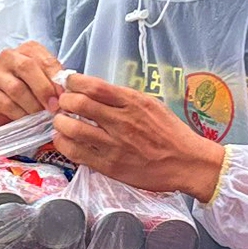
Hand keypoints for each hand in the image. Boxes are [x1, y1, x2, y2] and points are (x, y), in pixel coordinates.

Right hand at [0, 41, 65, 124]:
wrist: (8, 102)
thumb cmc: (31, 88)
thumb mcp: (46, 80)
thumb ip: (55, 81)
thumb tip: (67, 92)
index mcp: (28, 50)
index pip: (44, 60)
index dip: (55, 79)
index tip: (64, 96)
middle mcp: (9, 57)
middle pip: (27, 68)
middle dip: (43, 90)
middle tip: (53, 107)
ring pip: (16, 88)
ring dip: (32, 105)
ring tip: (41, 116)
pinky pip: (6, 104)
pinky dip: (20, 114)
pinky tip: (27, 120)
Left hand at [50, 73, 226, 198]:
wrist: (187, 163)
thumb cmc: (171, 134)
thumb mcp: (151, 105)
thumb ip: (123, 98)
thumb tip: (95, 91)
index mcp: (132, 103)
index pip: (93, 86)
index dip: (73, 82)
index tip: (68, 83)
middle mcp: (121, 122)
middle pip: (78, 104)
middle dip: (63, 101)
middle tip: (62, 103)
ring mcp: (114, 145)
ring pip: (73, 128)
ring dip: (60, 123)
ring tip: (61, 122)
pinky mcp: (110, 166)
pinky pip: (77, 153)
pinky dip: (64, 144)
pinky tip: (64, 140)